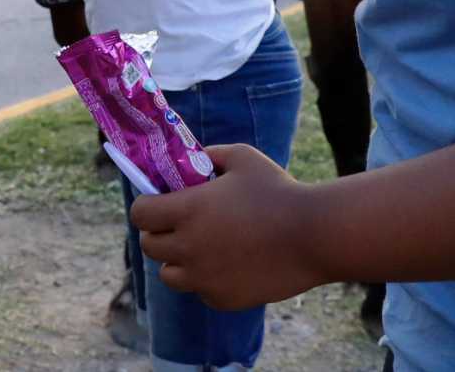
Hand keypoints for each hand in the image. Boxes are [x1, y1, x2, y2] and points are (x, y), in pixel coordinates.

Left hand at [131, 144, 326, 309]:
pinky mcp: (223, 299)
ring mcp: (204, 278)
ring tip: (199, 248)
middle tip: (178, 225)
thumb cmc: (278, 191)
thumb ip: (210, 155)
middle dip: (158, 233)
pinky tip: (227, 265)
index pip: (140, 214)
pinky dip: (206, 281)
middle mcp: (188, 247)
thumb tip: (192, 160)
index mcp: (187, 211)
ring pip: (170, 275)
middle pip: (149, 246)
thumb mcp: (241, 158)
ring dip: (177, 261)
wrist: (314, 235)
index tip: (158, 202)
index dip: (146, 206)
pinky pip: (201, 291)